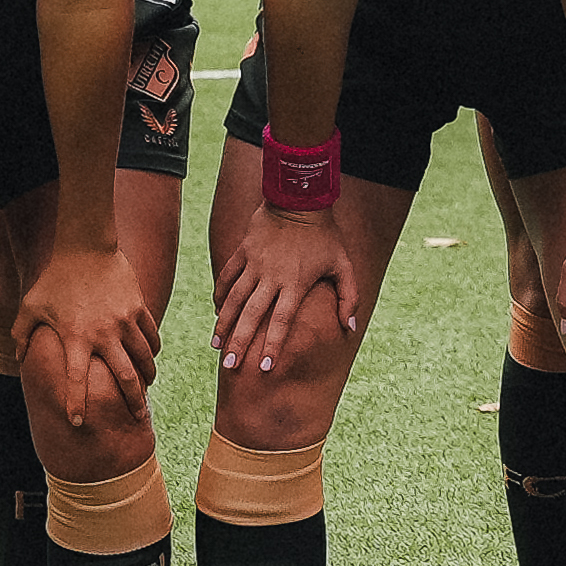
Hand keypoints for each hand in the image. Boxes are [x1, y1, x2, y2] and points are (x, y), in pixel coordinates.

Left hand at [13, 242, 160, 430]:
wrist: (84, 244)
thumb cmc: (54, 277)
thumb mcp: (30, 306)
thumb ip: (22, 334)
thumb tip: (19, 358)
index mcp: (75, 338)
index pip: (77, 380)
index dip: (76, 404)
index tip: (77, 423)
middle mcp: (104, 334)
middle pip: (126, 377)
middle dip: (133, 401)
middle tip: (138, 418)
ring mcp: (125, 321)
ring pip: (144, 358)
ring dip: (147, 377)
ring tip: (147, 388)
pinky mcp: (138, 307)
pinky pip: (151, 335)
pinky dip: (153, 350)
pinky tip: (151, 357)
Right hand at [213, 208, 355, 376]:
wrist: (299, 197)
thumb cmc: (325, 235)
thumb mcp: (343, 265)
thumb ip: (349, 296)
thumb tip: (349, 327)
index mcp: (295, 282)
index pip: (281, 321)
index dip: (272, 345)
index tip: (264, 368)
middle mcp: (271, 276)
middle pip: (251, 315)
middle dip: (239, 342)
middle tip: (229, 366)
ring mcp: (254, 263)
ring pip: (234, 298)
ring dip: (223, 324)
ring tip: (215, 346)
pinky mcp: (243, 251)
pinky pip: (228, 277)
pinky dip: (220, 295)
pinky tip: (216, 311)